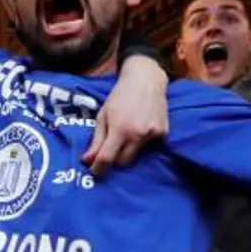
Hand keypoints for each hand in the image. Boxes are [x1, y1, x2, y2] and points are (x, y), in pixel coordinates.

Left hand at [86, 55, 168, 173]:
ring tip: (127, 133)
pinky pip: (149, 147)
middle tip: (110, 150)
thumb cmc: (120, 97)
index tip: (94, 172)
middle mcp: (138, 134)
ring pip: (137, 156)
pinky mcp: (163, 133)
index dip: (98, 169)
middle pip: (123, 163)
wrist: (146, 80)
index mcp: (120, 129)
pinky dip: (142, 142)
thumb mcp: (103, 116)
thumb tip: (87, 161)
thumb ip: (96, 140)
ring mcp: (153, 134)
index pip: (107, 159)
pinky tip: (141, 127)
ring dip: (129, 150)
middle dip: (114, 160)